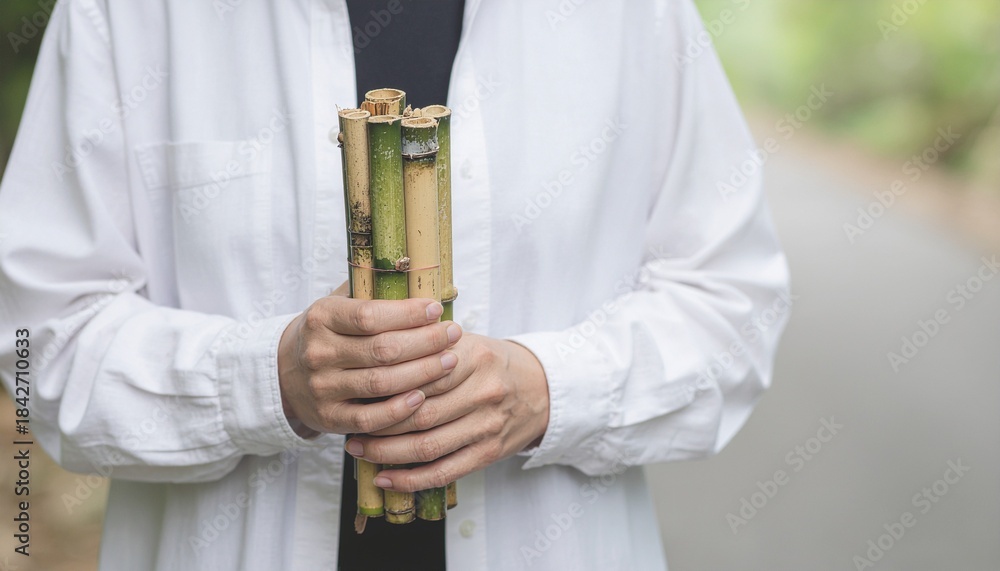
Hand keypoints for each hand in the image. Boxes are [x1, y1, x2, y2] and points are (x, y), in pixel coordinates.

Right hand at [277, 285, 462, 435]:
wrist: (283, 372)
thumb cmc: (328, 333)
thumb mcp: (338, 305)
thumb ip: (372, 292)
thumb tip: (424, 277)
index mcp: (321, 317)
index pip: (370, 316)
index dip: (408, 313)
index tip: (436, 309)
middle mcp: (319, 352)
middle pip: (382, 350)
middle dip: (425, 342)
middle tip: (453, 334)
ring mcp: (322, 388)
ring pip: (381, 383)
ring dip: (422, 373)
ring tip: (449, 361)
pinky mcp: (329, 418)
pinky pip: (370, 419)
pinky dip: (399, 410)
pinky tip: (422, 397)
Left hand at [343, 334, 549, 491]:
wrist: (541, 388)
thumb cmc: (490, 363)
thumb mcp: (466, 341)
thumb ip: (427, 344)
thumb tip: (372, 347)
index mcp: (473, 356)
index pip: (419, 372)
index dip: (383, 385)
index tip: (356, 390)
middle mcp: (483, 391)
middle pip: (419, 412)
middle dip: (378, 423)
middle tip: (349, 425)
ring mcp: (488, 424)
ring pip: (427, 445)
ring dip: (387, 453)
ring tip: (358, 450)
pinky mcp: (490, 452)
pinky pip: (444, 471)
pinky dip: (411, 479)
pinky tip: (385, 478)